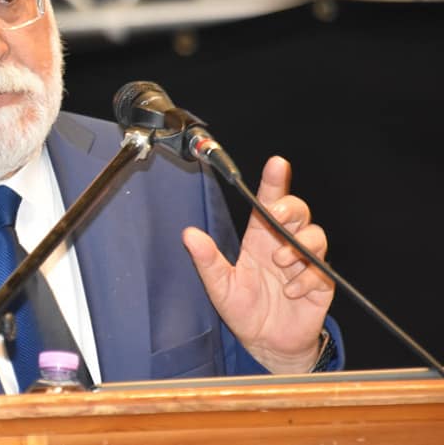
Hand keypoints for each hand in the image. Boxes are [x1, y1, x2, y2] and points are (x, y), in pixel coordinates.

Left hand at [182, 156, 333, 372]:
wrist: (266, 344)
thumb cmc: (243, 311)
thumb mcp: (219, 286)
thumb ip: (207, 260)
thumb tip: (189, 234)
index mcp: (258, 240)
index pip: (268, 203)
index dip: (274, 182)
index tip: (277, 164)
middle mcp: (282, 245)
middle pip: (297, 211)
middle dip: (290, 208)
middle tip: (276, 219)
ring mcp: (303, 263)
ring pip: (315, 235)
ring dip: (298, 246)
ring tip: (280, 264)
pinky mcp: (319, 284)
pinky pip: (321, 270)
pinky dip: (307, 278)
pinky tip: (291, 292)